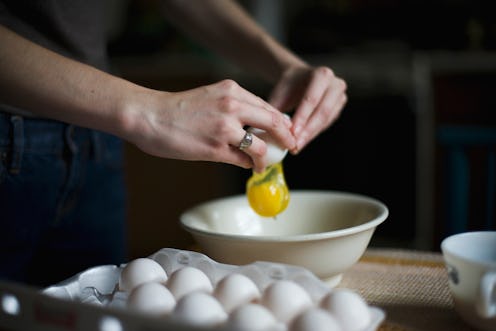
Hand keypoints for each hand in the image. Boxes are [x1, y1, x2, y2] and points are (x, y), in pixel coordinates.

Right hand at [127, 79, 295, 172]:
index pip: (267, 107)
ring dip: (266, 158)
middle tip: (290, 148)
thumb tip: (252, 126)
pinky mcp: (216, 148)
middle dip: (286, 138)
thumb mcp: (210, 96)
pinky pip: (243, 160)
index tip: (286, 132)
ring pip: (261, 146)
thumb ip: (232, 106)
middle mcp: (233, 106)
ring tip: (263, 165)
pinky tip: (248, 168)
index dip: (281, 122)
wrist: (148, 115)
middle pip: (274, 123)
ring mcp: (225, 128)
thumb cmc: (175, 109)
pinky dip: (249, 165)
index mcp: (232, 90)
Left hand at [268, 65, 346, 153]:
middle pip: (323, 111)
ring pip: (326, 120)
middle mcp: (335, 84)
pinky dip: (313, 134)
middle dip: (308, 130)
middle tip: (295, 145)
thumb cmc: (287, 87)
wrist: (299, 80)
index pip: (312, 99)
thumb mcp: (280, 94)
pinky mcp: (338, 109)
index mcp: (322, 74)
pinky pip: (326, 124)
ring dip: (311, 135)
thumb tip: (270, 130)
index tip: (292, 133)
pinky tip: (302, 142)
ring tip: (297, 147)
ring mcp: (340, 97)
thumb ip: (276, 110)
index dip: (302, 117)